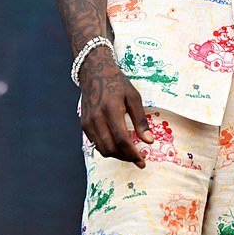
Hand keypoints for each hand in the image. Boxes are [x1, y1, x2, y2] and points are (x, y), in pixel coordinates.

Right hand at [79, 46, 153, 167]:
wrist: (94, 72)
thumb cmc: (116, 82)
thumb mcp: (133, 97)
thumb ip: (141, 120)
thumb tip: (149, 141)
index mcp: (111, 109)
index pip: (122, 139)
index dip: (133, 154)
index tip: (142, 162)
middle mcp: (97, 118)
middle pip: (111, 148)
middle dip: (126, 157)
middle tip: (138, 157)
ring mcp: (88, 122)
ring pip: (102, 149)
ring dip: (117, 155)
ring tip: (129, 152)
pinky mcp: (84, 125)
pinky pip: (96, 144)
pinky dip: (108, 148)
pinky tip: (117, 144)